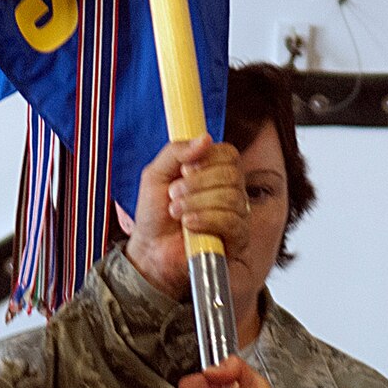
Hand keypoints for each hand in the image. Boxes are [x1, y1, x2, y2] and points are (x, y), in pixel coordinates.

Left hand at [126, 137, 248, 298]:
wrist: (150, 249)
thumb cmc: (155, 214)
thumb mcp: (156, 174)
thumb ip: (176, 151)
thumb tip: (205, 138)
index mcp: (215, 172)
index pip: (229, 154)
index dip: (207, 159)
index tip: (184, 170)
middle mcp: (231, 191)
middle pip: (232, 175)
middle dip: (197, 184)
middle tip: (173, 194)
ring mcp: (237, 215)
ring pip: (232, 198)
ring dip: (197, 203)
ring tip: (176, 212)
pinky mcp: (238, 239)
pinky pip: (233, 222)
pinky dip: (207, 220)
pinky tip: (189, 225)